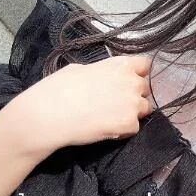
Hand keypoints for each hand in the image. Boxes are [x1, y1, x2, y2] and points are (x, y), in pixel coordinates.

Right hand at [4, 55, 154, 155]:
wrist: (49, 114)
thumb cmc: (58, 88)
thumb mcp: (80, 69)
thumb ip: (102, 72)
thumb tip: (105, 77)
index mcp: (120, 65)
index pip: (146, 65)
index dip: (139, 73)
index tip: (131, 80)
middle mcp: (131, 82)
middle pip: (146, 88)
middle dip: (136, 94)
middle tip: (116, 102)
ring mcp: (132, 104)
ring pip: (144, 109)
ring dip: (132, 112)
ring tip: (110, 117)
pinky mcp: (129, 125)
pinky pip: (134, 127)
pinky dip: (123, 130)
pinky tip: (106, 128)